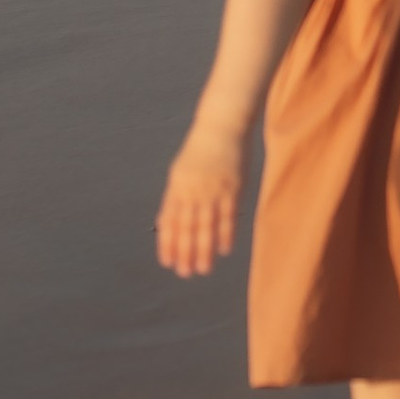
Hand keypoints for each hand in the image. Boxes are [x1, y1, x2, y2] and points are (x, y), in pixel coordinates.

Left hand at [156, 128, 247, 275]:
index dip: (168, 243)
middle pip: (187, 228)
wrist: (221, 125)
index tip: (168, 263)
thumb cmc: (199, 150)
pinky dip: (226, 235)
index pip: (169, 221)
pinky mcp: (232, 188)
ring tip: (203, 270)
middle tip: (185, 273)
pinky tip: (224, 250)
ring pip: (207, 227)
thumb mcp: (180, 171)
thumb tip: (166, 225)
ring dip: (204, 250)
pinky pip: (228, 216)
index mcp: (177, 187)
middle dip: (185, 253)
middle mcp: (193, 191)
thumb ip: (175, 197)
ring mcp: (213, 190)